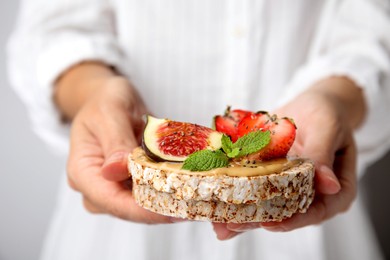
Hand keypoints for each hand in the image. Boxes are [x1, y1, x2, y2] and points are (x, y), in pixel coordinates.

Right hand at [66, 76, 176, 222]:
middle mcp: (95, 184)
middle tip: (190, 206)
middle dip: (157, 210)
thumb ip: (114, 141)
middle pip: (125, 209)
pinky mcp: (129, 181)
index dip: (139, 210)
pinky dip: (167, 190)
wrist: (108, 97)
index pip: (109, 200)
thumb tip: (115, 171)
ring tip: (194, 201)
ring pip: (138, 204)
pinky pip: (148, 191)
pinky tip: (188, 188)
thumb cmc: (104, 101)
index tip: (169, 212)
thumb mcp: (109, 112)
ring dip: (165, 203)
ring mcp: (113, 185)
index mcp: (82, 170)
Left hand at [213, 77, 363, 238]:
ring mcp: (287, 185)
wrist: (310, 103)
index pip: (317, 211)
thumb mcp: (327, 128)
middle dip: (258, 220)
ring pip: (266, 204)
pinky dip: (234, 190)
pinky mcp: (269, 175)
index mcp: (334, 189)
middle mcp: (310, 192)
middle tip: (234, 225)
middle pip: (286, 213)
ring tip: (218, 221)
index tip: (272, 224)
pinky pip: (252, 185)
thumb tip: (329, 185)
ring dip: (241, 212)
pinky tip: (214, 198)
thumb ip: (324, 155)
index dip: (294, 220)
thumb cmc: (326, 113)